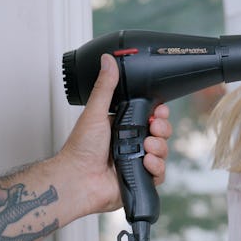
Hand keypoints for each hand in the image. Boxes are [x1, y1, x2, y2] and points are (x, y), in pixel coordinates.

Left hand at [58, 53, 171, 215]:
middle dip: (162, 128)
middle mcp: (131, 143)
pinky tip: (145, 162)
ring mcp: (136, 161)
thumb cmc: (80, 149)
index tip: (159, 110)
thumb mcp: (95, 111)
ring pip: (163, 151)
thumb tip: (108, 60)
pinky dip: (156, 167)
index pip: (149, 115)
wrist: (77, 180)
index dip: (159, 112)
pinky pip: (160, 173)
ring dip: (160, 147)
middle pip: (161, 132)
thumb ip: (105, 86)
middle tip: (153, 127)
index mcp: (122, 125)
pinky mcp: (140, 178)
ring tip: (146, 147)